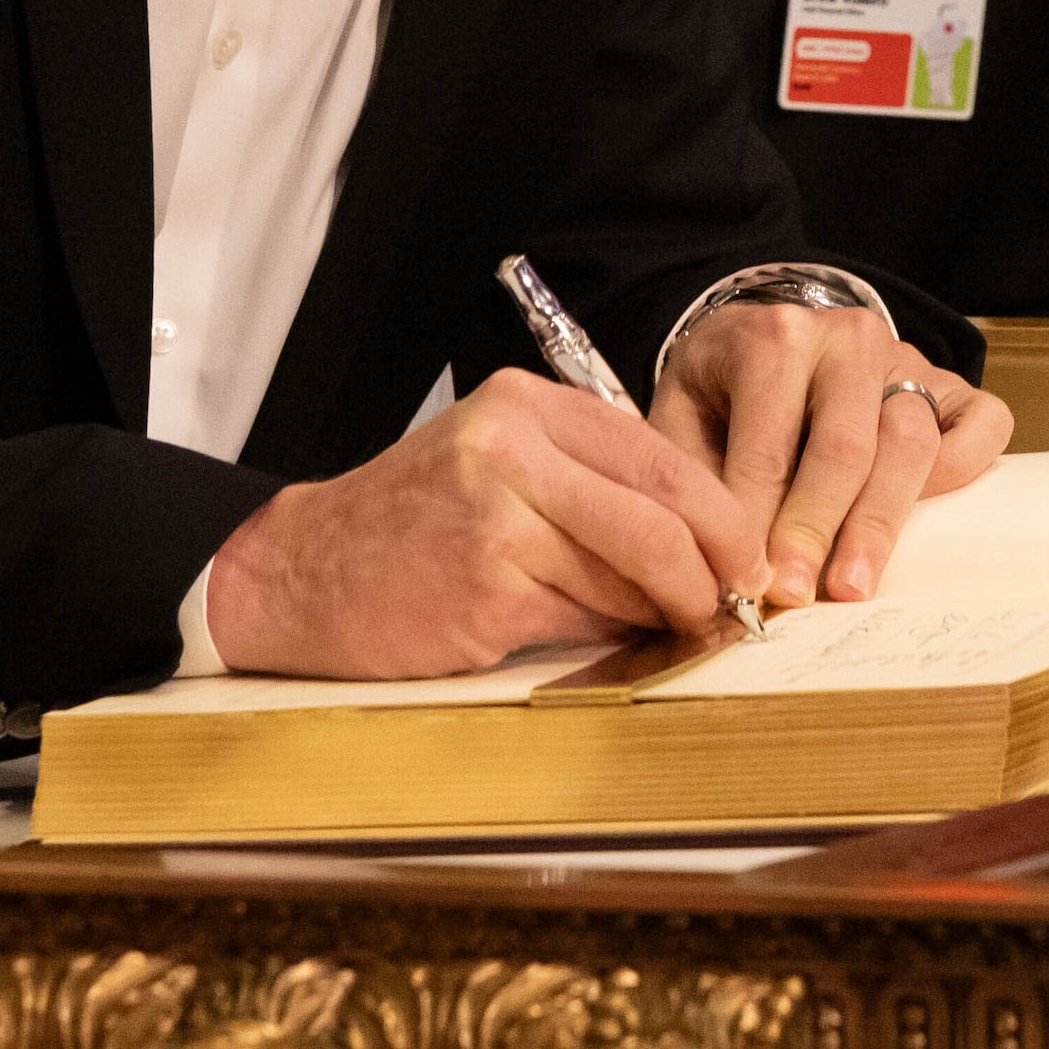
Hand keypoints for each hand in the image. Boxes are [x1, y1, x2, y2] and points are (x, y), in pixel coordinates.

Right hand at [201, 372, 759, 679]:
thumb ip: (589, 487)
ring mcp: (497, 515)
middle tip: (729, 607)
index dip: (722, 517)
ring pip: (631, 572)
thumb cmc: (413, 527)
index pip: (661, 456)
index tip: (747, 560)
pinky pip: (584, 620)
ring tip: (656, 628)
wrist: (300, 574)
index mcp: (525, 406)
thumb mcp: (498, 467)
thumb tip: (702, 550)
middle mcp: (512, 446)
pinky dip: (605, 639)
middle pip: (662, 513)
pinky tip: (593, 642)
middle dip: (712, 571)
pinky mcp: (485, 586)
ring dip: (658, 613)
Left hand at [652, 300, 1010, 608]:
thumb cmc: (724, 390)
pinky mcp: (951, 383)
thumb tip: (713, 570)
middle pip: (844, 446)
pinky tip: (935, 518)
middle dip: (817, 530)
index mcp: (775, 338)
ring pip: (910, 442)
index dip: (758, 521)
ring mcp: (908, 358)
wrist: (772, 336)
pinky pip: (981, 423)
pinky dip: (966, 467)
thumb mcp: (682, 416)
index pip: (769, 443)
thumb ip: (696, 481)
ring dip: (879, 523)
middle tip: (796, 595)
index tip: (747, 584)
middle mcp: (848, 339)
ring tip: (851, 586)